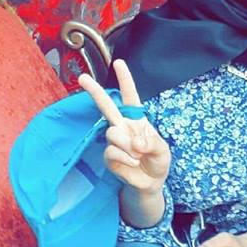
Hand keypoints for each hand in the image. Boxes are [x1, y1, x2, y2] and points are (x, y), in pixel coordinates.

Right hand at [77, 60, 170, 194]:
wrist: (150, 183)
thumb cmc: (158, 161)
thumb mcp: (163, 150)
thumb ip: (152, 143)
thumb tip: (135, 141)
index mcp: (137, 119)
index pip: (130, 96)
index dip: (125, 80)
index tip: (119, 63)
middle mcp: (123, 126)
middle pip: (106, 106)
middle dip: (94, 91)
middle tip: (82, 77)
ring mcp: (114, 141)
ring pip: (112, 133)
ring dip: (128, 145)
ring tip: (138, 155)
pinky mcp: (108, 156)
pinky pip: (112, 152)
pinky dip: (125, 158)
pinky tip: (133, 163)